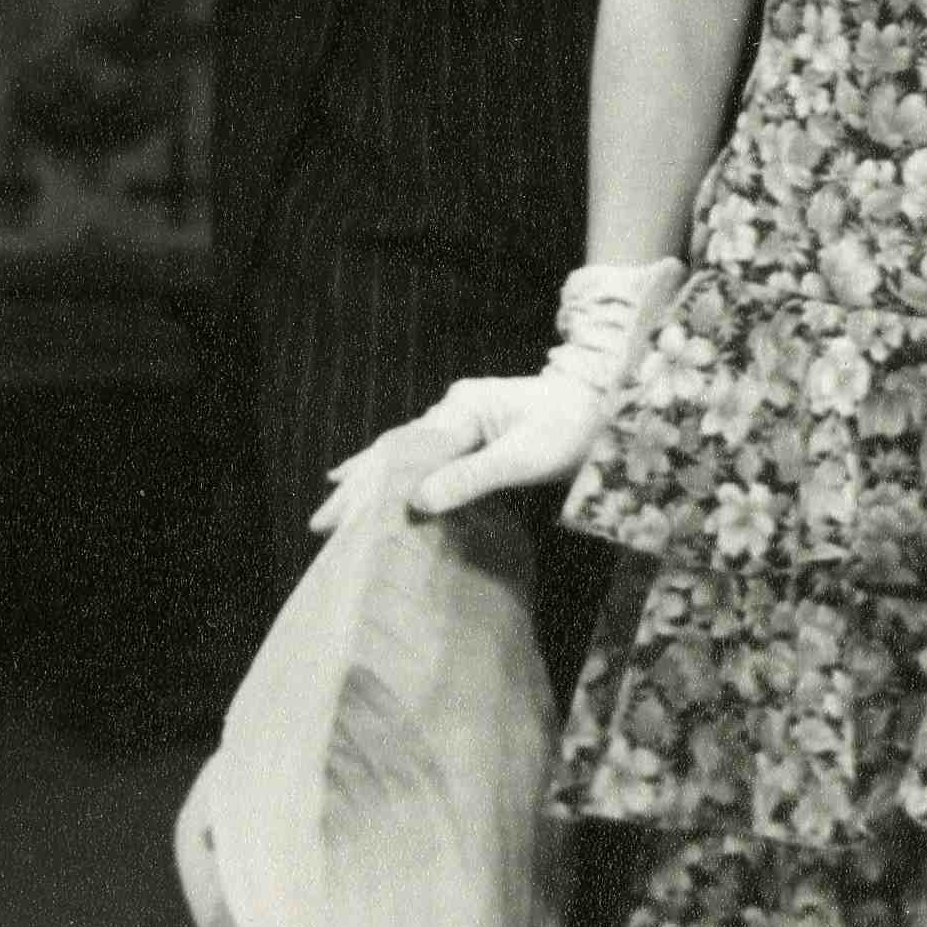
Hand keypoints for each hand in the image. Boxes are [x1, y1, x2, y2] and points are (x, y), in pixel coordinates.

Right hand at [311, 370, 609, 539]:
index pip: (401, 455)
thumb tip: (417, 501)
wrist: (605, 403)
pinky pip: (425, 454)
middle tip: (321, 523)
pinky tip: (385, 482)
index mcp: (460, 410)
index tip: (338, 517)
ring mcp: (462, 418)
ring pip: (404, 453)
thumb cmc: (572, 429)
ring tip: (336, 500)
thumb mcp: (524, 458)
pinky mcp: (475, 431)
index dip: (369, 490)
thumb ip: (472, 478)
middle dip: (358, 487)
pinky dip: (398, 471)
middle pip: (393, 452)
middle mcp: (453, 409)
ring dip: (371, 480)